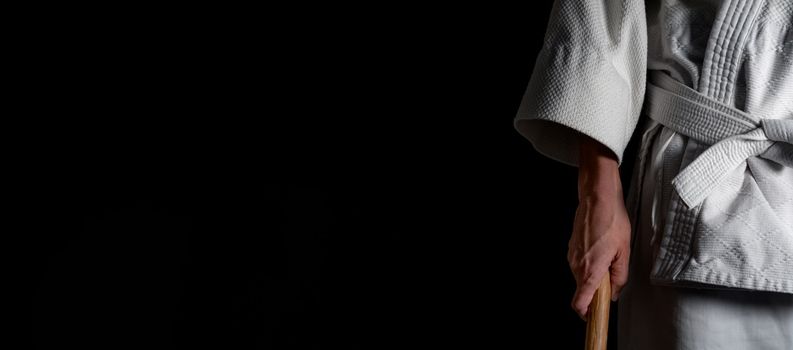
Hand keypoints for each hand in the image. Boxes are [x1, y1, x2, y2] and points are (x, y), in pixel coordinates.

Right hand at [569, 135, 630, 319]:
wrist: (597, 198)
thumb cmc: (611, 220)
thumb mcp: (624, 252)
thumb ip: (619, 277)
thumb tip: (615, 292)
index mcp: (590, 270)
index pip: (579, 302)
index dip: (586, 313)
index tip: (594, 315)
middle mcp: (577, 265)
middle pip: (582, 290)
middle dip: (596, 290)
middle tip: (612, 276)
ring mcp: (572, 256)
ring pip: (581, 276)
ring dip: (594, 275)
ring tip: (608, 257)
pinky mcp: (571, 247)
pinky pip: (579, 263)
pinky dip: (589, 263)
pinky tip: (601, 248)